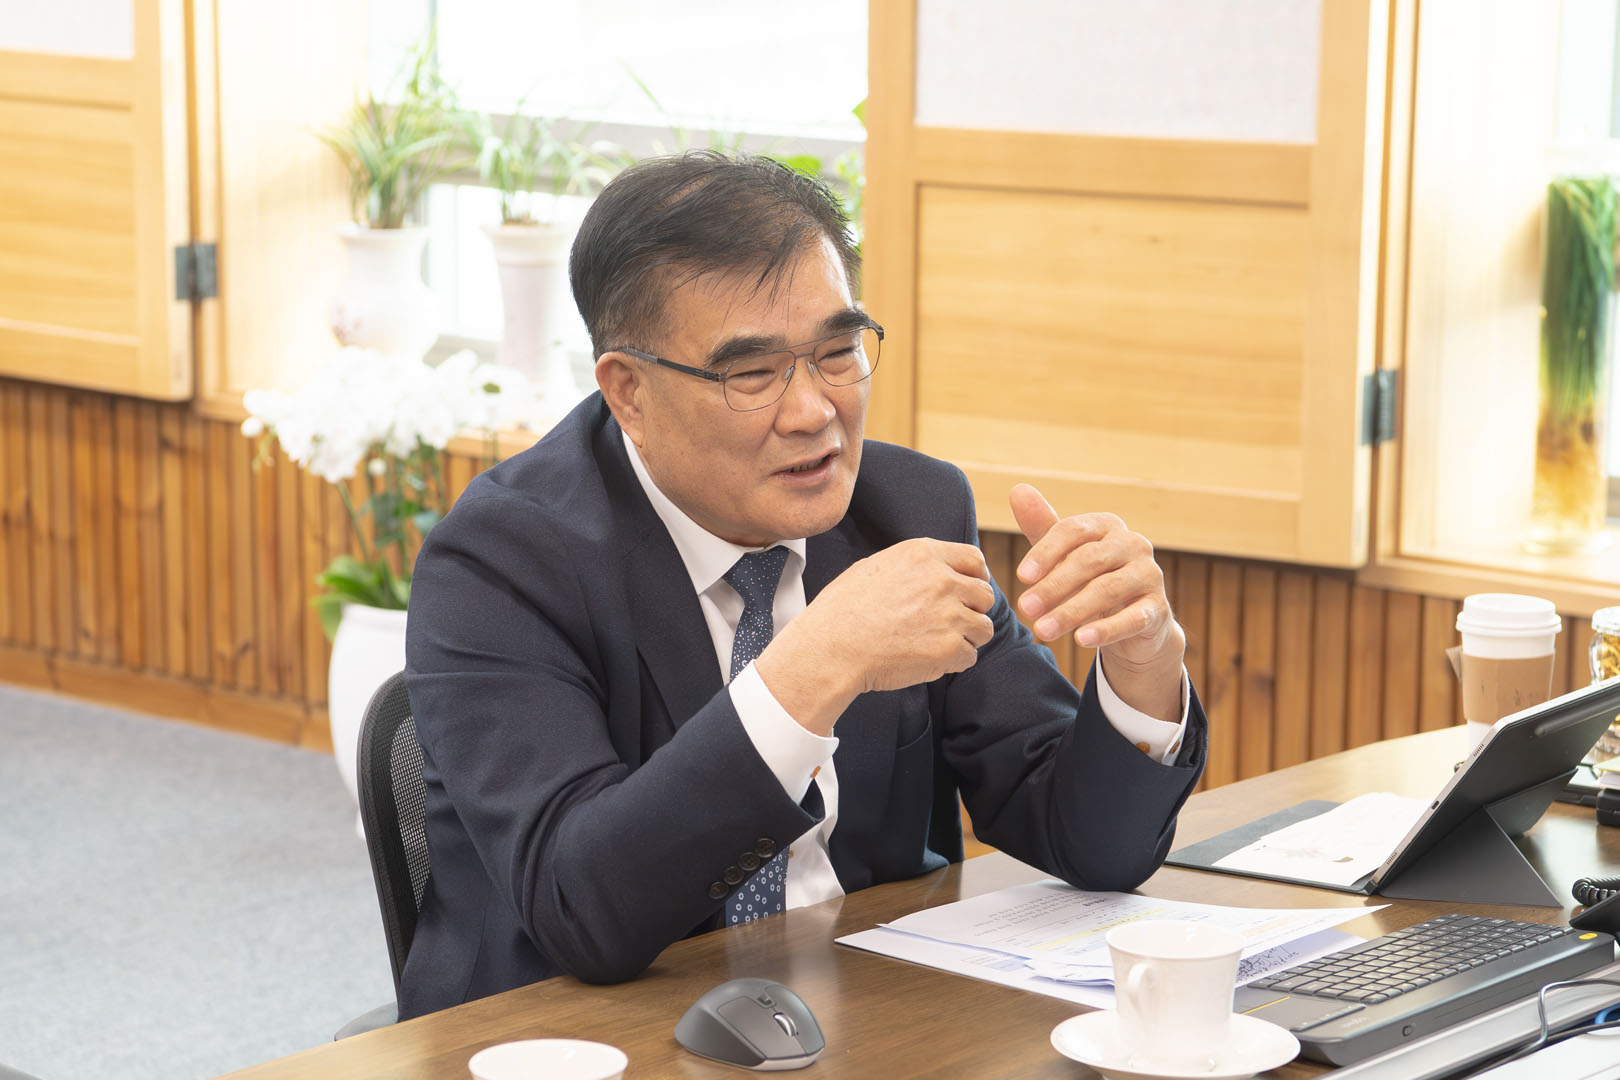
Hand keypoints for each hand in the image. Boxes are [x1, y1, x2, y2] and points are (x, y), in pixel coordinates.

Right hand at [757, 538, 996, 733]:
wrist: (832, 647)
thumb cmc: (844, 609)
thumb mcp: (876, 566)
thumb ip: (915, 566)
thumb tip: (939, 572)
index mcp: (923, 555)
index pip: (974, 560)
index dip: (975, 577)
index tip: (968, 591)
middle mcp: (942, 580)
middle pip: (985, 595)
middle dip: (972, 610)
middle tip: (949, 623)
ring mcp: (949, 615)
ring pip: (984, 628)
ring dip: (966, 637)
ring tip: (937, 643)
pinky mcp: (949, 648)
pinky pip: (970, 656)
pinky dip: (954, 662)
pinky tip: (928, 659)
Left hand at [1009, 484, 1180, 672]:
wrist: (1134, 622)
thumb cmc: (1092, 579)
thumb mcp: (1064, 554)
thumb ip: (1042, 526)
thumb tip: (1017, 489)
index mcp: (1107, 525)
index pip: (1073, 530)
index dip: (1045, 553)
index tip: (1022, 577)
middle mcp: (1133, 544)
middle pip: (1089, 561)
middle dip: (1053, 586)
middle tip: (1025, 608)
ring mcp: (1150, 575)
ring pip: (1107, 590)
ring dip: (1071, 612)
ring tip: (1042, 630)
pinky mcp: (1159, 608)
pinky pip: (1132, 618)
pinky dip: (1105, 630)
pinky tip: (1080, 640)